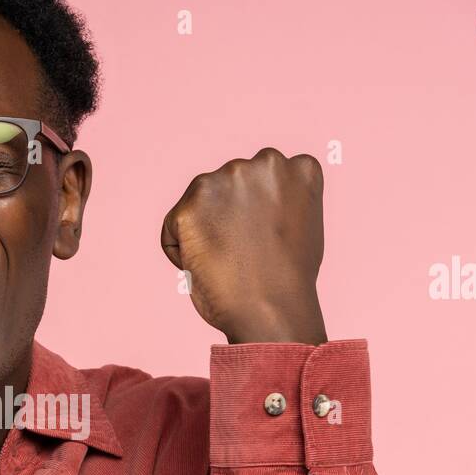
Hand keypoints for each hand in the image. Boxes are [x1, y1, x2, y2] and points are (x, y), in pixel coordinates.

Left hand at [161, 147, 327, 344]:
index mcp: (297, 167)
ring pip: (199, 204)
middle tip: (248, 255)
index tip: (270, 241)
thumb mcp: (302, 223)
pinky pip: (173, 230)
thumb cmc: (289, 282)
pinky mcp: (189, 207)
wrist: (273, 311)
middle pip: (229, 187)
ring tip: (231, 263)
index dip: (261, 216)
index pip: (265, 179)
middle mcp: (262, 163)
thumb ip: (282, 199)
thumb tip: (258, 200)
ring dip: (205, 231)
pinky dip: (182, 252)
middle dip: (229, 217)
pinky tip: (209, 268)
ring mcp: (224, 181)